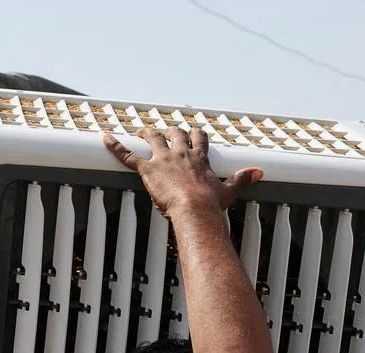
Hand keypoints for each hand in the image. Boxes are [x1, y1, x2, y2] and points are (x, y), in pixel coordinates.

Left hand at [103, 127, 262, 217]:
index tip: (192, 130)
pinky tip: (105, 138)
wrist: (196, 210)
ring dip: (146, 133)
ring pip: (153, 139)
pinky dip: (114, 146)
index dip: (194, 134)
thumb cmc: (211, 204)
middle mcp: (181, 154)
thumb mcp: (229, 190)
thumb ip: (243, 179)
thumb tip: (260, 173)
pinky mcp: (147, 169)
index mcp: (198, 158)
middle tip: (164, 130)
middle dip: (170, 131)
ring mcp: (163, 159)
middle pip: (175, 134)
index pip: (197, 139)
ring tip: (140, 130)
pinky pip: (127, 155)